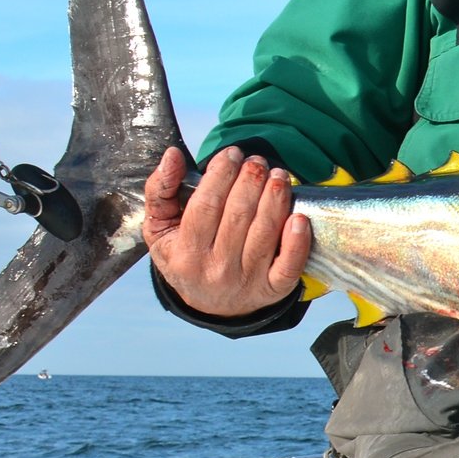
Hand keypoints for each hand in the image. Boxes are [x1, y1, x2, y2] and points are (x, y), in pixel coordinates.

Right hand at [144, 146, 312, 316]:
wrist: (209, 304)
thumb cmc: (184, 255)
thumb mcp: (160, 227)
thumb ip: (160, 190)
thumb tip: (172, 155)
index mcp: (185, 253)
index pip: (206, 205)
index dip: (222, 174)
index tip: (231, 154)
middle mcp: (216, 269)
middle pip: (239, 214)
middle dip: (251, 179)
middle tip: (257, 161)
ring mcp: (247, 280)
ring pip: (265, 232)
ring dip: (276, 197)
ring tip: (278, 175)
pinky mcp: (273, 289)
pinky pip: (289, 265)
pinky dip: (297, 241)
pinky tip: (299, 216)